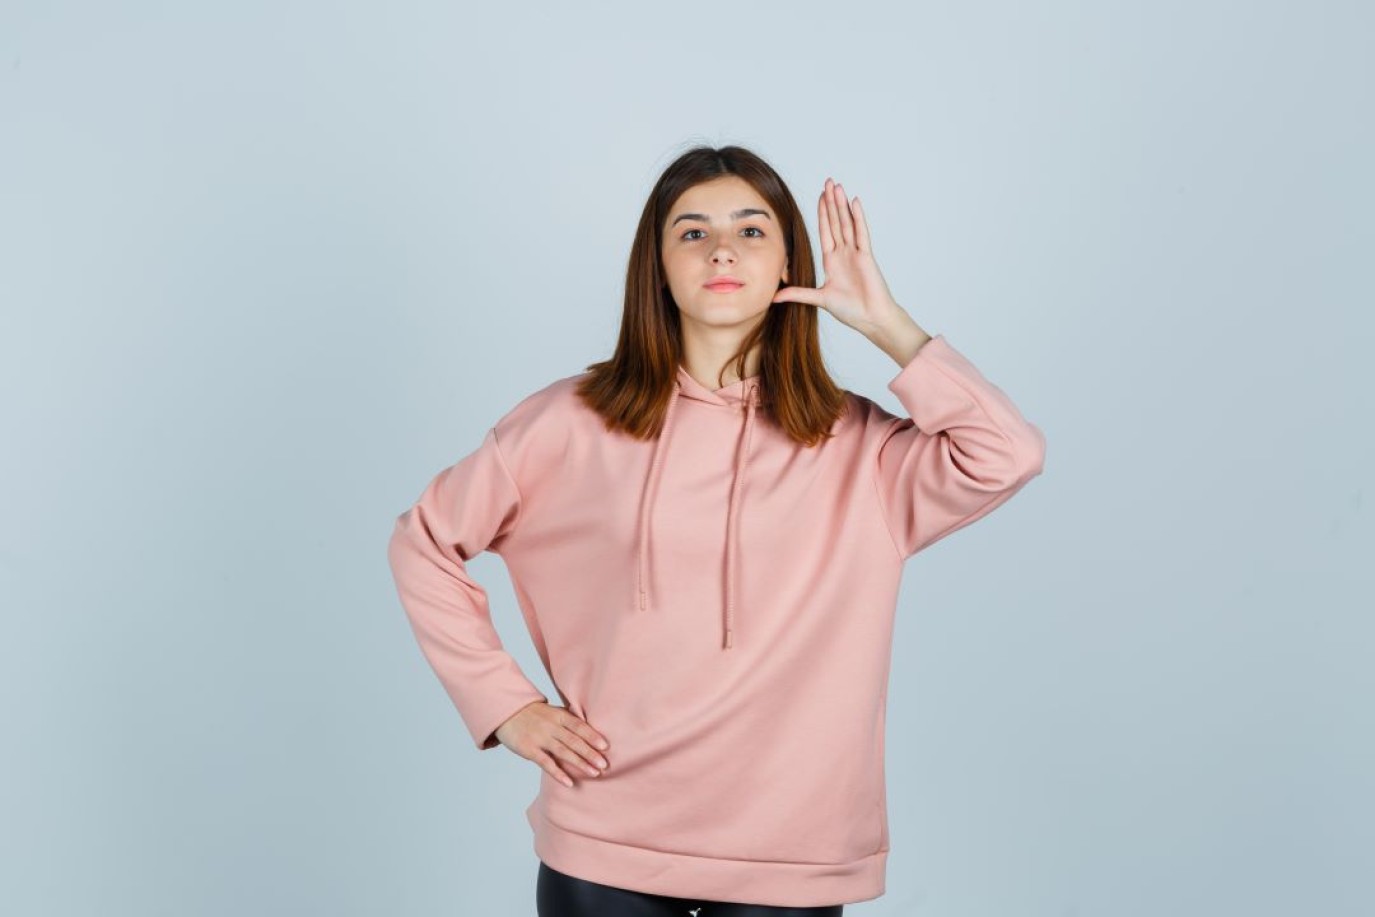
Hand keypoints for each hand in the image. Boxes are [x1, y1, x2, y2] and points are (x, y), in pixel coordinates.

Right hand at [493, 700, 610, 787]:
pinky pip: (546, 763)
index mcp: (559, 716)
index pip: (579, 726)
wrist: (507, 712)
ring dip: (580, 763)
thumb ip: (570, 720)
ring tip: (594, 773)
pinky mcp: (529, 750)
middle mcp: (551, 726)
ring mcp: (540, 738)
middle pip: (574, 741)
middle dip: (590, 753)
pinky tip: (569, 782)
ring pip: (563, 752)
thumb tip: (592, 730)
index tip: (605, 746)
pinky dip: (558, 773)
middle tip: (604, 764)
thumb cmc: (535, 714)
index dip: (592, 736)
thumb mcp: (553, 711)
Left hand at [772, 177, 903, 335]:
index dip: (822, 213)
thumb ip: (798, 293)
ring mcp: (856, 253)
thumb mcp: (819, 298)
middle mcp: (844, 253)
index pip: (826, 231)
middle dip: (831, 202)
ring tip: (837, 186)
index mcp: (832, 261)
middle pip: (836, 222)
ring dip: (841, 205)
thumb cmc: (851, 310)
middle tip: (828, 182)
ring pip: (847, 223)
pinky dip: (858, 218)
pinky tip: (853, 202)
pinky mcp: (866, 256)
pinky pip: (861, 233)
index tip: (819, 196)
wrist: (871, 319)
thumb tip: (775, 296)